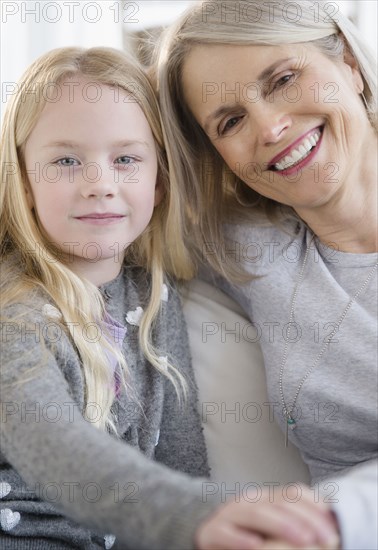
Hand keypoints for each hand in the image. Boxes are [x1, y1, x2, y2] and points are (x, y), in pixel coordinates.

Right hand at [195, 485, 339, 549]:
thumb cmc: (244, 534)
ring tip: (303, 539)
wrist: (202, 534)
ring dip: (281, 525)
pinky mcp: (211, 531)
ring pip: (255, 513)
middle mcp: (248, 501)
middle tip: (325, 537)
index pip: (293, 493)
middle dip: (305, 519)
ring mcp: (229, 514)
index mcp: (265, 497)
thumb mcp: (269, 524)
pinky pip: (226, 532)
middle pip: (279, 503)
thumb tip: (328, 524)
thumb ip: (292, 520)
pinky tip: (256, 546)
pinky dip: (241, 539)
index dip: (315, 507)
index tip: (334, 527)